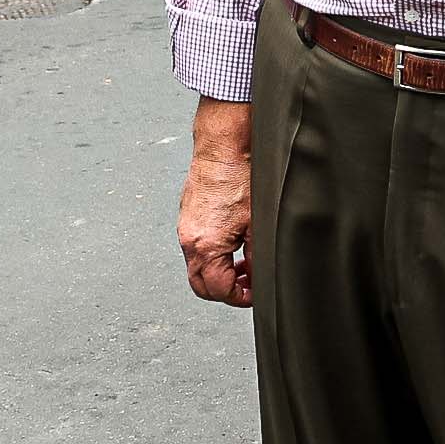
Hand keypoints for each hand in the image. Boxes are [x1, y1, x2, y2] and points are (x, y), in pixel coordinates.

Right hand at [179, 98, 253, 306]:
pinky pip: (195, 247)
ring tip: (242, 265)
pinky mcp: (188, 215)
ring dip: (219, 271)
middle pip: (201, 284)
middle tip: (247, 285)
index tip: (254, 292)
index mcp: (205, 246)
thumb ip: (257, 257)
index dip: (239, 297)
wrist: (224, 146)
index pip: (218, 290)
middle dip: (225, 290)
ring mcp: (186, 227)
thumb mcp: (258, 224)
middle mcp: (189, 239)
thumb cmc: (240, 176)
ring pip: (197, 266)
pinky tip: (232, 243)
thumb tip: (259, 277)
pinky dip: (212, 254)